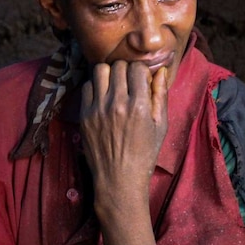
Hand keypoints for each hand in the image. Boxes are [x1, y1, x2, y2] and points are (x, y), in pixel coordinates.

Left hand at [80, 60, 168, 218]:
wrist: (119, 179)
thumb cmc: (145, 154)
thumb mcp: (160, 126)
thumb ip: (160, 96)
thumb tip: (161, 71)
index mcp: (139, 106)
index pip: (137, 67)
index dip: (141, 71)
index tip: (142, 81)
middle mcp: (117, 103)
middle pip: (118, 65)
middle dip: (126, 70)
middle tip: (129, 83)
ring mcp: (98, 108)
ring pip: (100, 70)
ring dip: (109, 74)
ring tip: (114, 86)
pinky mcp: (84, 115)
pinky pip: (87, 86)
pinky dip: (95, 87)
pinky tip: (102, 98)